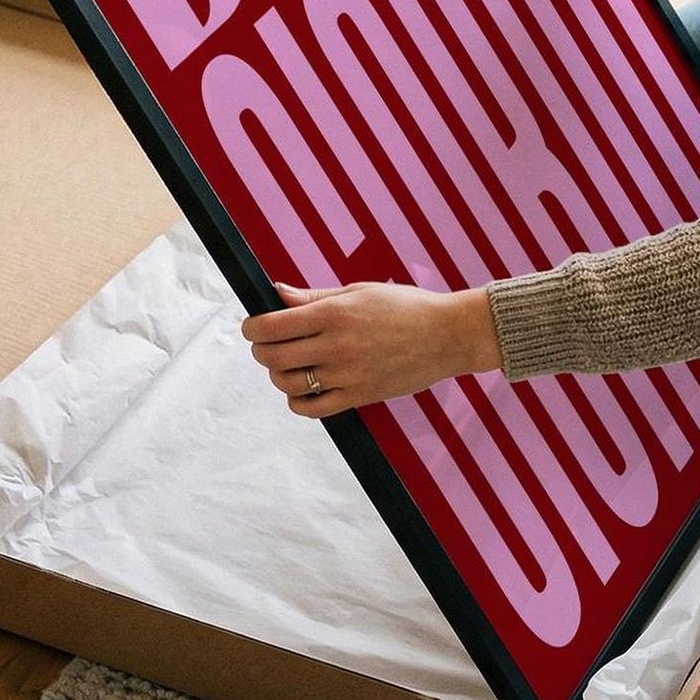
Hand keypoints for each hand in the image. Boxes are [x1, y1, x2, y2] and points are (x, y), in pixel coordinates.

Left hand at [243, 281, 501, 417]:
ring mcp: (347, 374)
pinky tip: (302, 389)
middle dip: (260, 350)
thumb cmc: (405, 306)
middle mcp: (336, 345)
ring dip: (277, 374)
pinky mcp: (359, 396)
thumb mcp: (359, 291)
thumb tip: (277, 293)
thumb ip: (314, 296)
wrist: (447, 335)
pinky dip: (297, 401)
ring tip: (287, 364)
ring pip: (287, 383)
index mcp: (334, 313)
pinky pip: (312, 408)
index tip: (253, 327)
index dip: (252, 328)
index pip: (272, 326)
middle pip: (273, 356)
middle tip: (266, 345)